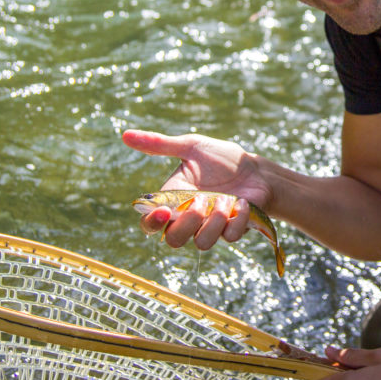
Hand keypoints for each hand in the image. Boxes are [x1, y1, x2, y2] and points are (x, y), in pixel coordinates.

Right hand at [123, 130, 271, 252]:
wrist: (255, 167)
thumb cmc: (221, 158)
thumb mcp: (192, 147)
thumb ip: (160, 145)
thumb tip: (125, 135)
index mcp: (173, 200)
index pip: (150, 224)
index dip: (151, 223)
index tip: (163, 210)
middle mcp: (189, 218)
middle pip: (174, 240)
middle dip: (188, 223)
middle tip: (202, 200)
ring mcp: (211, 227)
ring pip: (202, 244)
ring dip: (214, 221)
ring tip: (226, 198)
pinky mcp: (233, 230)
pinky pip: (230, 237)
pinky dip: (237, 218)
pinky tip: (243, 201)